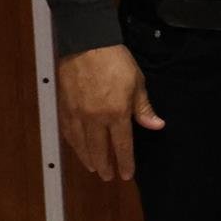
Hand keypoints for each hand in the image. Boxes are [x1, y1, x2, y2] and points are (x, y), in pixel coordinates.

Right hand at [54, 44, 163, 181]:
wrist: (87, 44)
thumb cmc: (116, 61)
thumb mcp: (137, 82)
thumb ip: (144, 107)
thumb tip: (157, 126)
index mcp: (116, 113)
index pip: (122, 145)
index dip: (125, 162)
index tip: (126, 175)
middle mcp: (95, 118)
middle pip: (99, 149)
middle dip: (104, 165)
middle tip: (107, 177)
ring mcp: (77, 114)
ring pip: (81, 143)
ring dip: (87, 158)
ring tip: (92, 168)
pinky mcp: (64, 106)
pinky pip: (68, 131)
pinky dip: (73, 143)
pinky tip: (76, 147)